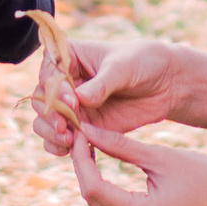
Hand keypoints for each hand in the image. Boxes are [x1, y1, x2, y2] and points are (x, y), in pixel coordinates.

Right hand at [36, 28, 197, 144]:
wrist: (165, 84)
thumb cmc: (143, 63)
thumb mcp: (123, 67)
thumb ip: (102, 83)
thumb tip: (79, 98)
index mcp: (70, 56)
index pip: (49, 71)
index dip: (54, 89)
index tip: (71, 101)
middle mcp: (65, 81)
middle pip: (42, 99)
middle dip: (49, 116)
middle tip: (64, 128)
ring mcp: (72, 105)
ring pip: (45, 122)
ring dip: (50, 133)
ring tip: (68, 141)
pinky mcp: (82, 125)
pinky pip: (60, 139)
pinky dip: (59, 146)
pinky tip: (71, 150)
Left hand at [69, 124, 206, 205]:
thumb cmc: (204, 177)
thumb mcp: (160, 157)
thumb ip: (120, 146)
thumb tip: (87, 131)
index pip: (94, 188)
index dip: (81, 158)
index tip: (78, 131)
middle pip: (93, 198)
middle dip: (82, 165)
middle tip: (80, 133)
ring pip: (100, 204)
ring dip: (91, 175)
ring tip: (88, 143)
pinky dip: (104, 187)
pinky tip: (100, 162)